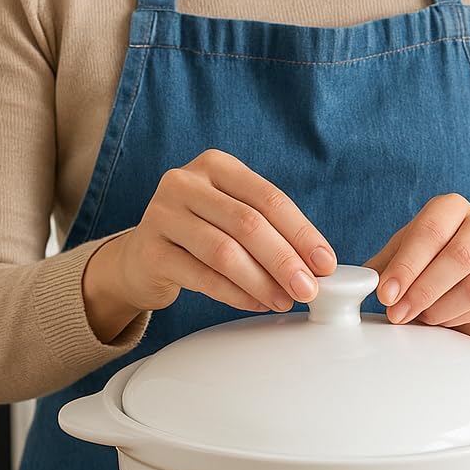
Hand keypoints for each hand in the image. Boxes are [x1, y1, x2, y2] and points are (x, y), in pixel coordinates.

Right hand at [83, 149, 336, 341]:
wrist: (143, 258)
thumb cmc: (201, 236)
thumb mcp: (233, 218)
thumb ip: (271, 232)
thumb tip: (319, 267)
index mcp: (216, 166)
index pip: (269, 198)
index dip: (302, 233)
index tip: (325, 264)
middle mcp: (185, 182)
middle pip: (248, 223)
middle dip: (285, 261)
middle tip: (308, 290)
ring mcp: (162, 213)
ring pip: (224, 251)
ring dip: (262, 281)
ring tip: (284, 301)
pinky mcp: (150, 251)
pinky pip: (201, 276)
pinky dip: (235, 294)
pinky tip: (256, 303)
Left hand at [365, 194, 469, 348]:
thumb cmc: (436, 261)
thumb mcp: (408, 254)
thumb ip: (383, 265)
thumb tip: (355, 281)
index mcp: (452, 208)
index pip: (430, 231)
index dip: (406, 264)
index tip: (386, 293)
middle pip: (458, 255)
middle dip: (422, 290)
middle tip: (398, 312)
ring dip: (438, 307)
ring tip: (418, 317)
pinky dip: (455, 317)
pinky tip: (439, 320)